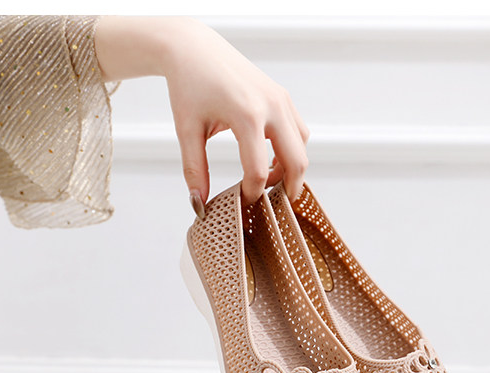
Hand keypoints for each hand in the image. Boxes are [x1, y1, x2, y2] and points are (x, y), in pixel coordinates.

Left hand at [94, 16, 308, 207]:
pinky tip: (269, 158)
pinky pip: (298, 130)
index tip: (241, 202)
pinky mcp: (282, 96)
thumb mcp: (187, 130)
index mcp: (246, 115)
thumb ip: (195, 170)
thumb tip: (199, 205)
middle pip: (296, 160)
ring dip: (291, 167)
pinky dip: (291, 149)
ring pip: (302, 145)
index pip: (258, 170)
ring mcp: (281, 99)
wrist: (194, 49)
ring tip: (268, 181)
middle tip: (273, 205)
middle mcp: (271, 106)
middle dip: (287, 187)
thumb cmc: (188, 86)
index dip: (251, 193)